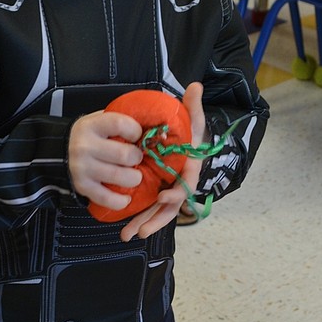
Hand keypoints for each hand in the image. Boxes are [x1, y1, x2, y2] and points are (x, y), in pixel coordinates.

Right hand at [68, 108, 144, 213]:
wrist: (56, 152)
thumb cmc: (86, 136)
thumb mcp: (98, 121)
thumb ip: (118, 123)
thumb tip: (150, 130)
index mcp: (91, 126)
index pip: (119, 124)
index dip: (135, 131)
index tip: (137, 136)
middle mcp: (85, 146)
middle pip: (124, 155)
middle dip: (137, 158)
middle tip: (136, 159)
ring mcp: (82, 168)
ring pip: (119, 177)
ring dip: (133, 178)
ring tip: (133, 176)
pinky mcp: (82, 187)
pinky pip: (107, 198)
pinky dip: (121, 201)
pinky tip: (126, 197)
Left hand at [120, 81, 204, 240]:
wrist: (182, 141)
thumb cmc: (188, 131)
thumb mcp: (191, 117)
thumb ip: (193, 105)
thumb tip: (195, 86)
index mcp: (190, 168)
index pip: (186, 184)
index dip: (177, 192)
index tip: (163, 196)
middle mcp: (180, 183)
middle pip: (171, 206)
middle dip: (156, 219)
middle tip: (141, 230)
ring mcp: (168, 190)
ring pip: (158, 212)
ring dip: (145, 224)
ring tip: (128, 235)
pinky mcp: (157, 194)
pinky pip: (149, 210)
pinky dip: (139, 220)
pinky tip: (125, 230)